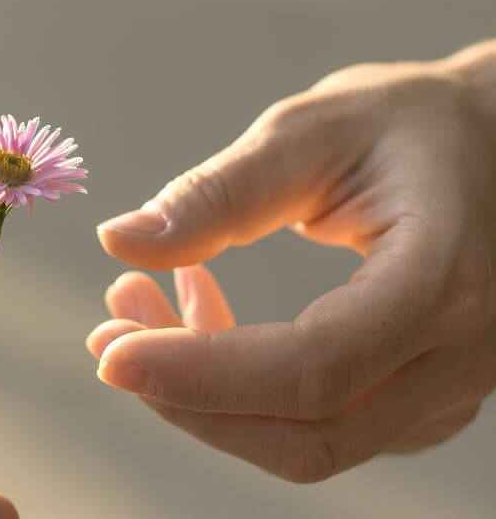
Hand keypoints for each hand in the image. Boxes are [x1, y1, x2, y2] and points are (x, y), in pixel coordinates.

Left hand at [89, 40, 495, 482]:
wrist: (494, 143)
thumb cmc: (411, 124)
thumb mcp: (313, 131)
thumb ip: (218, 192)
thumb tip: (116, 242)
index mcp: (441, 281)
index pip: (312, 366)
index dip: (199, 371)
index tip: (108, 349)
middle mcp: (459, 357)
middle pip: (305, 432)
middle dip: (187, 395)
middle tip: (109, 327)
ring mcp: (447, 390)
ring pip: (307, 442)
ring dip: (205, 393)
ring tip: (140, 303)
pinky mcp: (421, 396)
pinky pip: (320, 424)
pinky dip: (242, 390)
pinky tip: (202, 315)